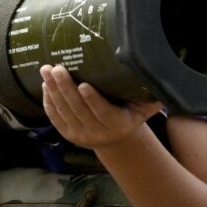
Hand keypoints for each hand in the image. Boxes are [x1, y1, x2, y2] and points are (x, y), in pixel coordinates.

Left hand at [39, 64, 160, 149]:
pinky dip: (49, 102)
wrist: (117, 138)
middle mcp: (98, 133)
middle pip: (78, 110)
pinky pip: (55, 118)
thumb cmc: (132, 114)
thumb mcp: (144, 107)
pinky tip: (45, 85)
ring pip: (64, 113)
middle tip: (57, 68)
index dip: (93, 100)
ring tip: (46, 71)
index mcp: (118, 125)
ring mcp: (81, 136)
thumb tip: (161, 72)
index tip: (83, 84)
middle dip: (65, 89)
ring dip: (53, 91)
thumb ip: (152, 94)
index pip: (103, 113)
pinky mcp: (68, 135)